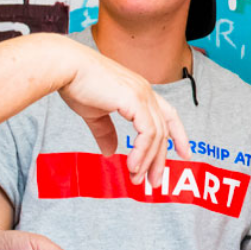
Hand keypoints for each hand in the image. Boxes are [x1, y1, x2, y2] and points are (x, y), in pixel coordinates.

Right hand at [44, 35, 187, 187]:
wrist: (66, 68)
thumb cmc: (77, 85)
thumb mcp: (95, 113)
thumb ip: (106, 132)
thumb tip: (110, 152)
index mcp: (140, 92)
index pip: (168, 114)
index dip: (178, 135)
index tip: (184, 154)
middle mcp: (145, 92)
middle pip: (163, 130)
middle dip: (160, 159)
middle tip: (154, 182)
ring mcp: (142, 94)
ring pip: (156, 135)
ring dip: (147, 160)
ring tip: (137, 179)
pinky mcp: (134, 100)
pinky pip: (147, 132)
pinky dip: (142, 151)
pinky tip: (133, 165)